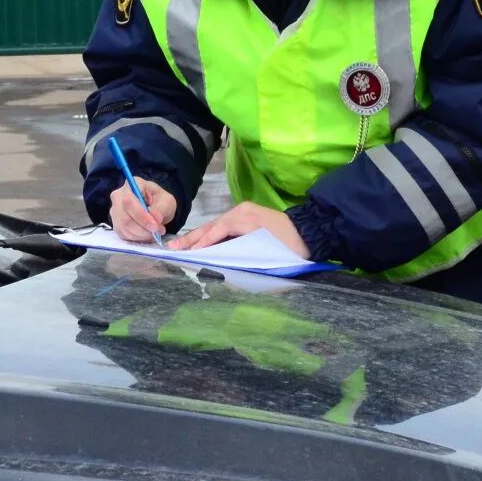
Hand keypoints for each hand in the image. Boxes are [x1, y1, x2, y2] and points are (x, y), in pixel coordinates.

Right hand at [109, 180, 176, 242]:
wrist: (156, 208)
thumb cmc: (160, 201)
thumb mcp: (167, 202)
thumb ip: (161, 209)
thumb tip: (155, 218)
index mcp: (131, 185)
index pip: (129, 201)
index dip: (141, 216)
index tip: (155, 226)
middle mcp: (118, 196)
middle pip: (124, 217)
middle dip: (142, 229)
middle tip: (157, 231)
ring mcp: (115, 211)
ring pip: (124, 228)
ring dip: (141, 235)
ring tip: (155, 233)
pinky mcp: (116, 223)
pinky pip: (123, 234)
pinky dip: (137, 238)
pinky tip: (146, 235)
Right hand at [171, 202, 310, 257]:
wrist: (310, 233)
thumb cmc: (290, 247)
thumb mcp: (268, 255)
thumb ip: (243, 260)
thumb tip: (222, 269)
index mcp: (247, 219)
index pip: (218, 231)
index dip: (203, 243)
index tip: (190, 254)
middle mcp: (242, 211)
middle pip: (212, 225)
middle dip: (192, 238)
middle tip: (172, 248)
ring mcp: (242, 211)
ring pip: (214, 225)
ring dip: (197, 236)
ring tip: (178, 246)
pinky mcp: (244, 216)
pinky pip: (221, 226)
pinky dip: (208, 234)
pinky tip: (196, 242)